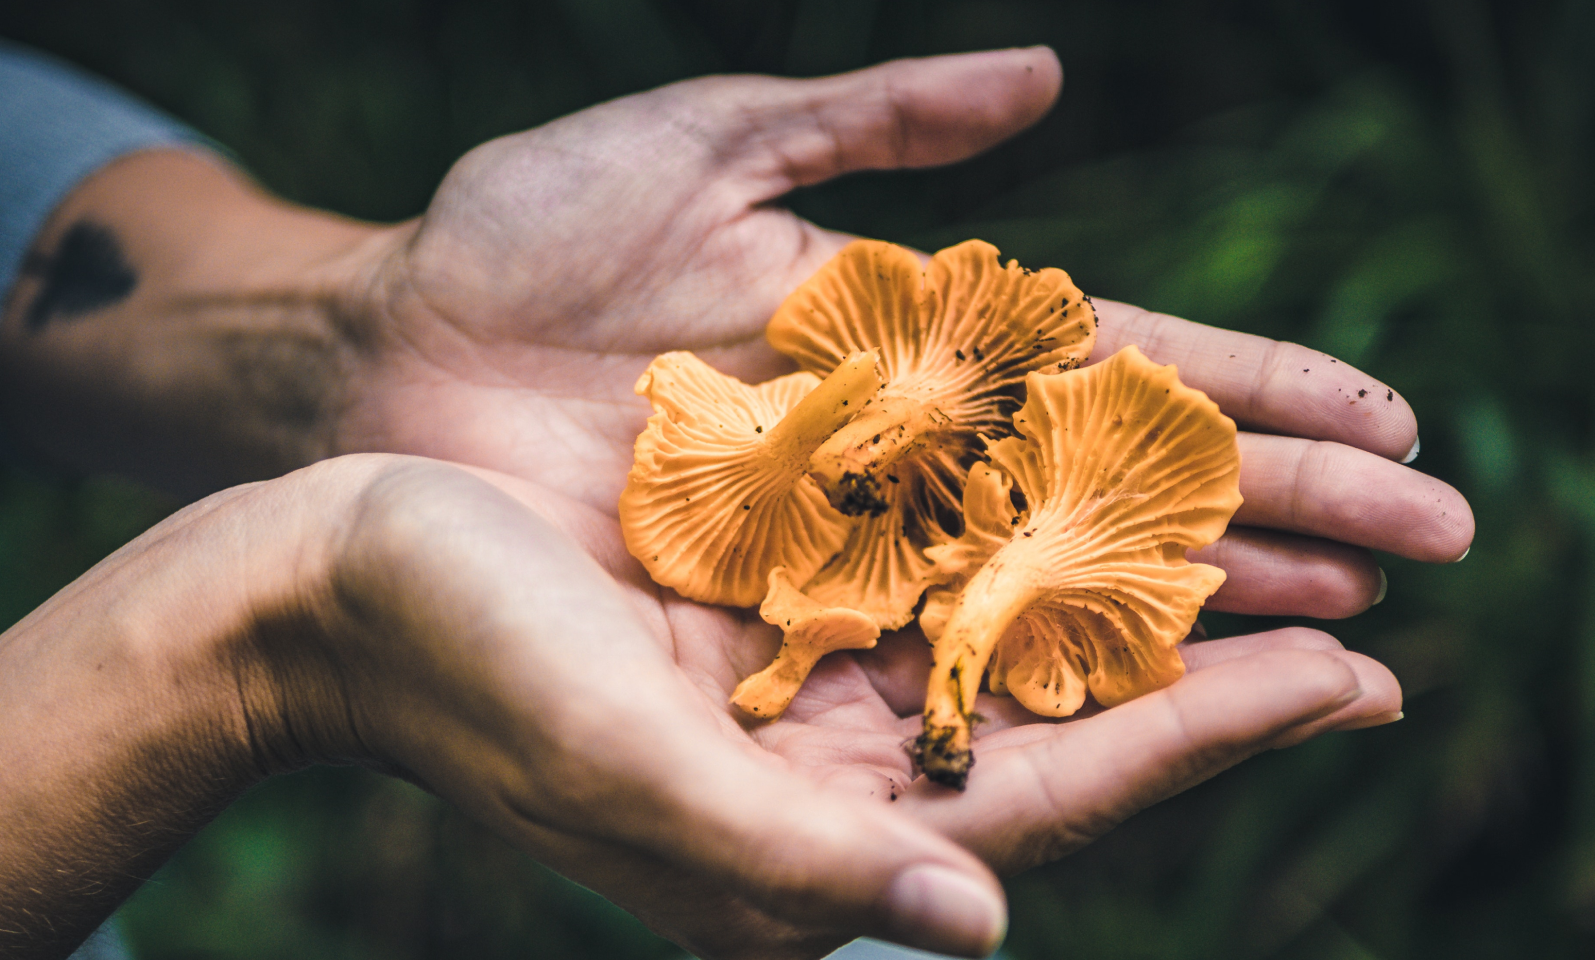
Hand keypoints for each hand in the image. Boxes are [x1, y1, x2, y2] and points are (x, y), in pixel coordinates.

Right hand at [314, 459, 1404, 958]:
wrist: (331, 583)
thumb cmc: (458, 668)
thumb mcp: (623, 768)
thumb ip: (791, 857)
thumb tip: (979, 918)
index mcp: (797, 842)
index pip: (1047, 802)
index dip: (1203, 743)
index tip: (1351, 685)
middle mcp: (816, 777)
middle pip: (1057, 735)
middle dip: (1209, 688)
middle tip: (1363, 635)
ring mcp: (793, 695)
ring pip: (1005, 655)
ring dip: (1133, 615)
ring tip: (1264, 569)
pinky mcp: (761, 616)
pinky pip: (925, 588)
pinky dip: (1020, 555)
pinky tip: (1090, 512)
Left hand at [341, 47, 1472, 617]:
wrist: (383, 358)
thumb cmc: (523, 238)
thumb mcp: (700, 144)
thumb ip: (869, 117)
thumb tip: (1045, 76)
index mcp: (908, 332)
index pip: (1121, 361)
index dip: (1257, 388)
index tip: (1389, 422)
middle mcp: (902, 451)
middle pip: (1120, 485)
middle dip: (1281, 512)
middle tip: (1434, 549)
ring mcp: (845, 544)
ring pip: (1054, 583)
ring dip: (1204, 609)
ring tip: (1349, 643)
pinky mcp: (773, 619)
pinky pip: (928, 655)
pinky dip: (1042, 677)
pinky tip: (1161, 710)